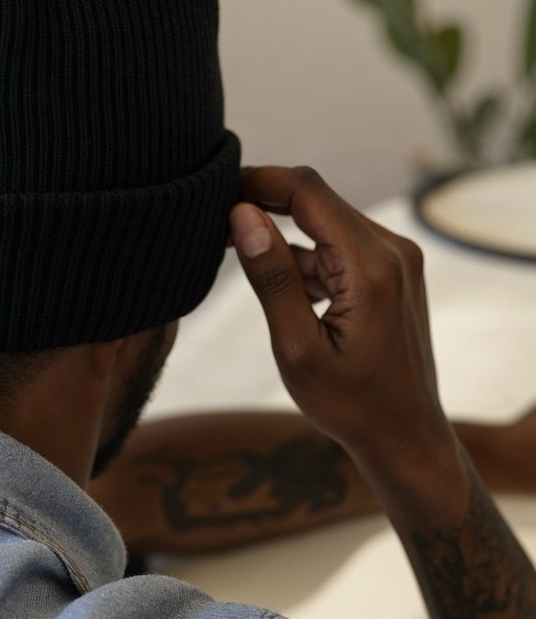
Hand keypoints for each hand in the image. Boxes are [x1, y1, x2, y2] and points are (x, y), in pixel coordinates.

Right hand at [229, 165, 453, 481]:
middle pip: (318, 198)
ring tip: (230, 248)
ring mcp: (396, 260)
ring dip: (281, 229)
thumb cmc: (350, 405)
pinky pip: (339, 246)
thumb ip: (271, 277)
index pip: (308, 191)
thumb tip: (241, 216)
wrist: (405, 436)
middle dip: (264, 201)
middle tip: (212, 219)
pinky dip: (304, 254)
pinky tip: (271, 276)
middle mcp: (392, 251)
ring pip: (326, 222)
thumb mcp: (297, 348)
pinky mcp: (391, 273)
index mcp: (371, 266)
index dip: (258, 182)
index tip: (214, 192)